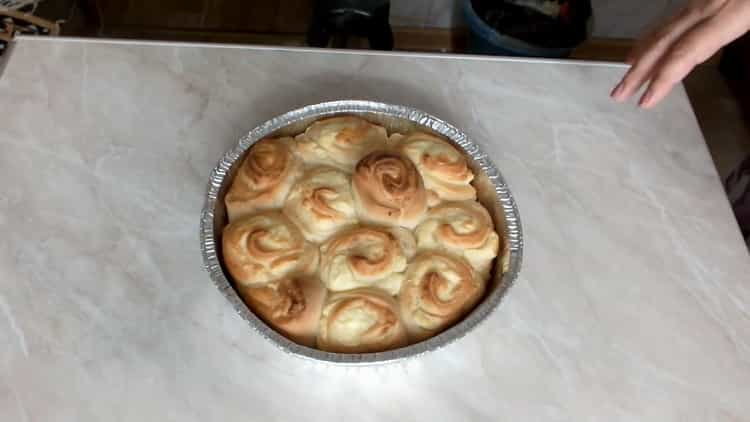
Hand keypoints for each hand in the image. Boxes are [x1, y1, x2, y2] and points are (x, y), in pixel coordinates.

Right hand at [610, 0, 749, 107]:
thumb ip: (746, 26)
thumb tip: (703, 56)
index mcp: (733, 12)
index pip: (688, 51)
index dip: (663, 78)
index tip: (645, 102)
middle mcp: (713, 4)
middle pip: (667, 40)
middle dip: (640, 70)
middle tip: (618, 94)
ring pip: (668, 27)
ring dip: (643, 53)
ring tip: (626, 73)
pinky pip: (677, 16)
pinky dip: (657, 33)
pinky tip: (649, 43)